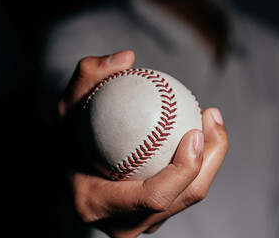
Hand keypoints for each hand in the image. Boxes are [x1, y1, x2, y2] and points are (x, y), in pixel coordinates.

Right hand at [56, 50, 227, 237]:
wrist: (66, 174)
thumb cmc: (67, 141)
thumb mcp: (67, 106)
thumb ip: (88, 77)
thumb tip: (126, 57)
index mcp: (97, 204)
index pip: (154, 196)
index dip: (184, 169)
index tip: (195, 130)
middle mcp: (123, 225)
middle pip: (184, 198)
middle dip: (211, 158)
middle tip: (211, 117)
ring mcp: (140, 225)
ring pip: (189, 197)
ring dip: (211, 159)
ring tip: (211, 120)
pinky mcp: (152, 218)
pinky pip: (184, 192)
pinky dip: (199, 164)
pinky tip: (199, 133)